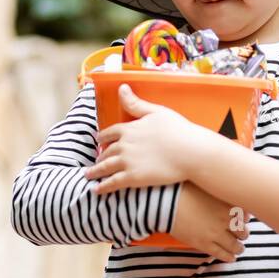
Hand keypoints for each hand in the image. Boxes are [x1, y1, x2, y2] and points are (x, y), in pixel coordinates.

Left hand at [86, 83, 218, 193]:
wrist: (190, 152)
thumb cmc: (178, 130)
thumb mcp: (156, 111)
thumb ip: (136, 103)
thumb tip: (121, 87)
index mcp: (129, 128)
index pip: (110, 133)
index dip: (103, 137)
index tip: (99, 141)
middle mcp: (124, 145)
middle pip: (106, 151)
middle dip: (100, 156)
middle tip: (95, 161)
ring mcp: (126, 162)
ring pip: (105, 167)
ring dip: (95, 171)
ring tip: (88, 176)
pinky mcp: (132, 178)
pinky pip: (112, 183)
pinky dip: (103, 187)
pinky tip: (97, 190)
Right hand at [170, 182, 249, 263]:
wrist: (167, 202)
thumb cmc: (185, 189)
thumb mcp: (207, 185)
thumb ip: (221, 191)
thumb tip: (230, 194)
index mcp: (228, 204)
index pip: (246, 215)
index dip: (245, 218)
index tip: (243, 219)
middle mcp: (225, 219)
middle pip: (243, 231)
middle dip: (243, 233)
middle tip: (242, 234)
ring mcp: (215, 233)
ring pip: (235, 245)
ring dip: (239, 247)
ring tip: (239, 248)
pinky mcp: (204, 244)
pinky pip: (221, 254)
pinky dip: (229, 257)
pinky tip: (231, 258)